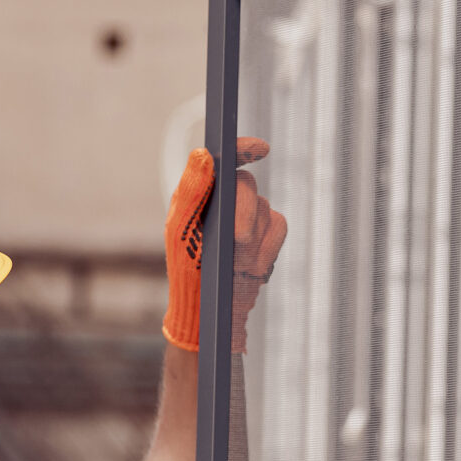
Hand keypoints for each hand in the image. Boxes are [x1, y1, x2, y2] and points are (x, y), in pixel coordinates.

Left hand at [163, 138, 288, 352]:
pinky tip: (252, 267)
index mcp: (201, 193)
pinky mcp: (268, 233)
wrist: (212, 311)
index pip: (223, 160)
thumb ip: (191, 191)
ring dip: (252, 241)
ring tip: (236, 263)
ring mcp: (250, 215)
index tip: (261, 150)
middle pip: (246, 185)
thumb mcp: (180, 232)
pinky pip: (280, 226)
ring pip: (265, 209)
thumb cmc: (188, 272)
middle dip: (243, 214)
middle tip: (236, 241)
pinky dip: (267, 249)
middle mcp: (226, 199)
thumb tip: (203, 155)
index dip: (242, 149)